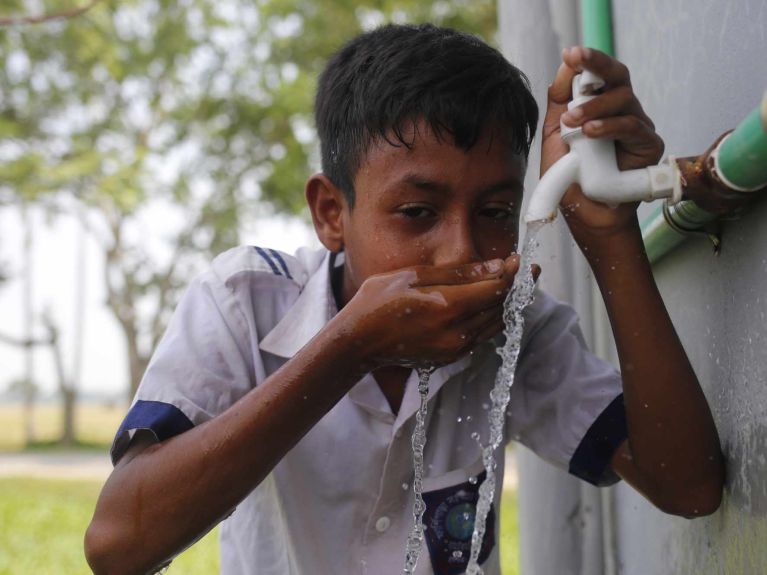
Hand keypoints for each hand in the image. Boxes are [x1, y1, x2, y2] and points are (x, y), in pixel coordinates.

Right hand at [342, 256, 528, 368]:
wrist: (359, 342)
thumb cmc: (379, 301)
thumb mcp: (414, 275)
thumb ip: (458, 273)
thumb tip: (496, 267)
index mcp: (448, 306)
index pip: (496, 288)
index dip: (512, 273)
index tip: (518, 259)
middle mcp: (457, 331)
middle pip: (501, 307)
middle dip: (514, 286)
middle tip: (522, 269)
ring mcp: (455, 348)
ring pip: (495, 324)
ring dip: (505, 304)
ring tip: (509, 284)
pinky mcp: (451, 357)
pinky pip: (482, 336)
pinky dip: (490, 319)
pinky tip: (486, 304)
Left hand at [541, 47, 664, 239]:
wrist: (586, 215)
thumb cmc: (572, 177)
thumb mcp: (555, 137)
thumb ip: (559, 104)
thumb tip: (566, 69)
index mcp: (600, 106)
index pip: (599, 75)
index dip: (588, 61)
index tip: (572, 54)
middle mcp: (621, 112)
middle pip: (617, 77)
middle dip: (597, 66)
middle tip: (577, 61)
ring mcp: (637, 127)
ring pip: (624, 100)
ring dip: (595, 106)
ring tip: (573, 120)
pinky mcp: (649, 146)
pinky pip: (632, 128)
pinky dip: (610, 127)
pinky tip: (590, 132)